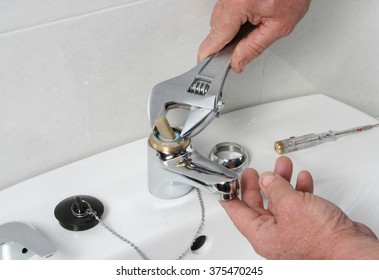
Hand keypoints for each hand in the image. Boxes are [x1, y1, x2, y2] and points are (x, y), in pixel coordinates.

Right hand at [198, 0, 310, 71]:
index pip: (216, 36)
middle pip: (215, 28)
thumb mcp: (279, 26)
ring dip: (231, 28)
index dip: (209, 53)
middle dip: (226, 41)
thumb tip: (237, 62)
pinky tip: (250, 16)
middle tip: (242, 47)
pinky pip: (225, 9)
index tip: (204, 65)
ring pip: (219, 18)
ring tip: (253, 24)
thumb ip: (255, 47)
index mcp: (238, 5)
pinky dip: (234, 17)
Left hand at [221, 156, 378, 258]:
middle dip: (257, 184)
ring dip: (281, 182)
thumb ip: (275, 188)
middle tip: (253, 172)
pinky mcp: (307, 228)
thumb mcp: (290, 205)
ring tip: (282, 166)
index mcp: (261, 234)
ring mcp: (291, 232)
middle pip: (257, 205)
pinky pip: (298, 205)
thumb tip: (266, 179)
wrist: (351, 252)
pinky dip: (299, 190)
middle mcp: (274, 235)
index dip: (230, 194)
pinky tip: (302, 179)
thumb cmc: (321, 241)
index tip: (226, 183)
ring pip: (280, 202)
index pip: (236, 212)